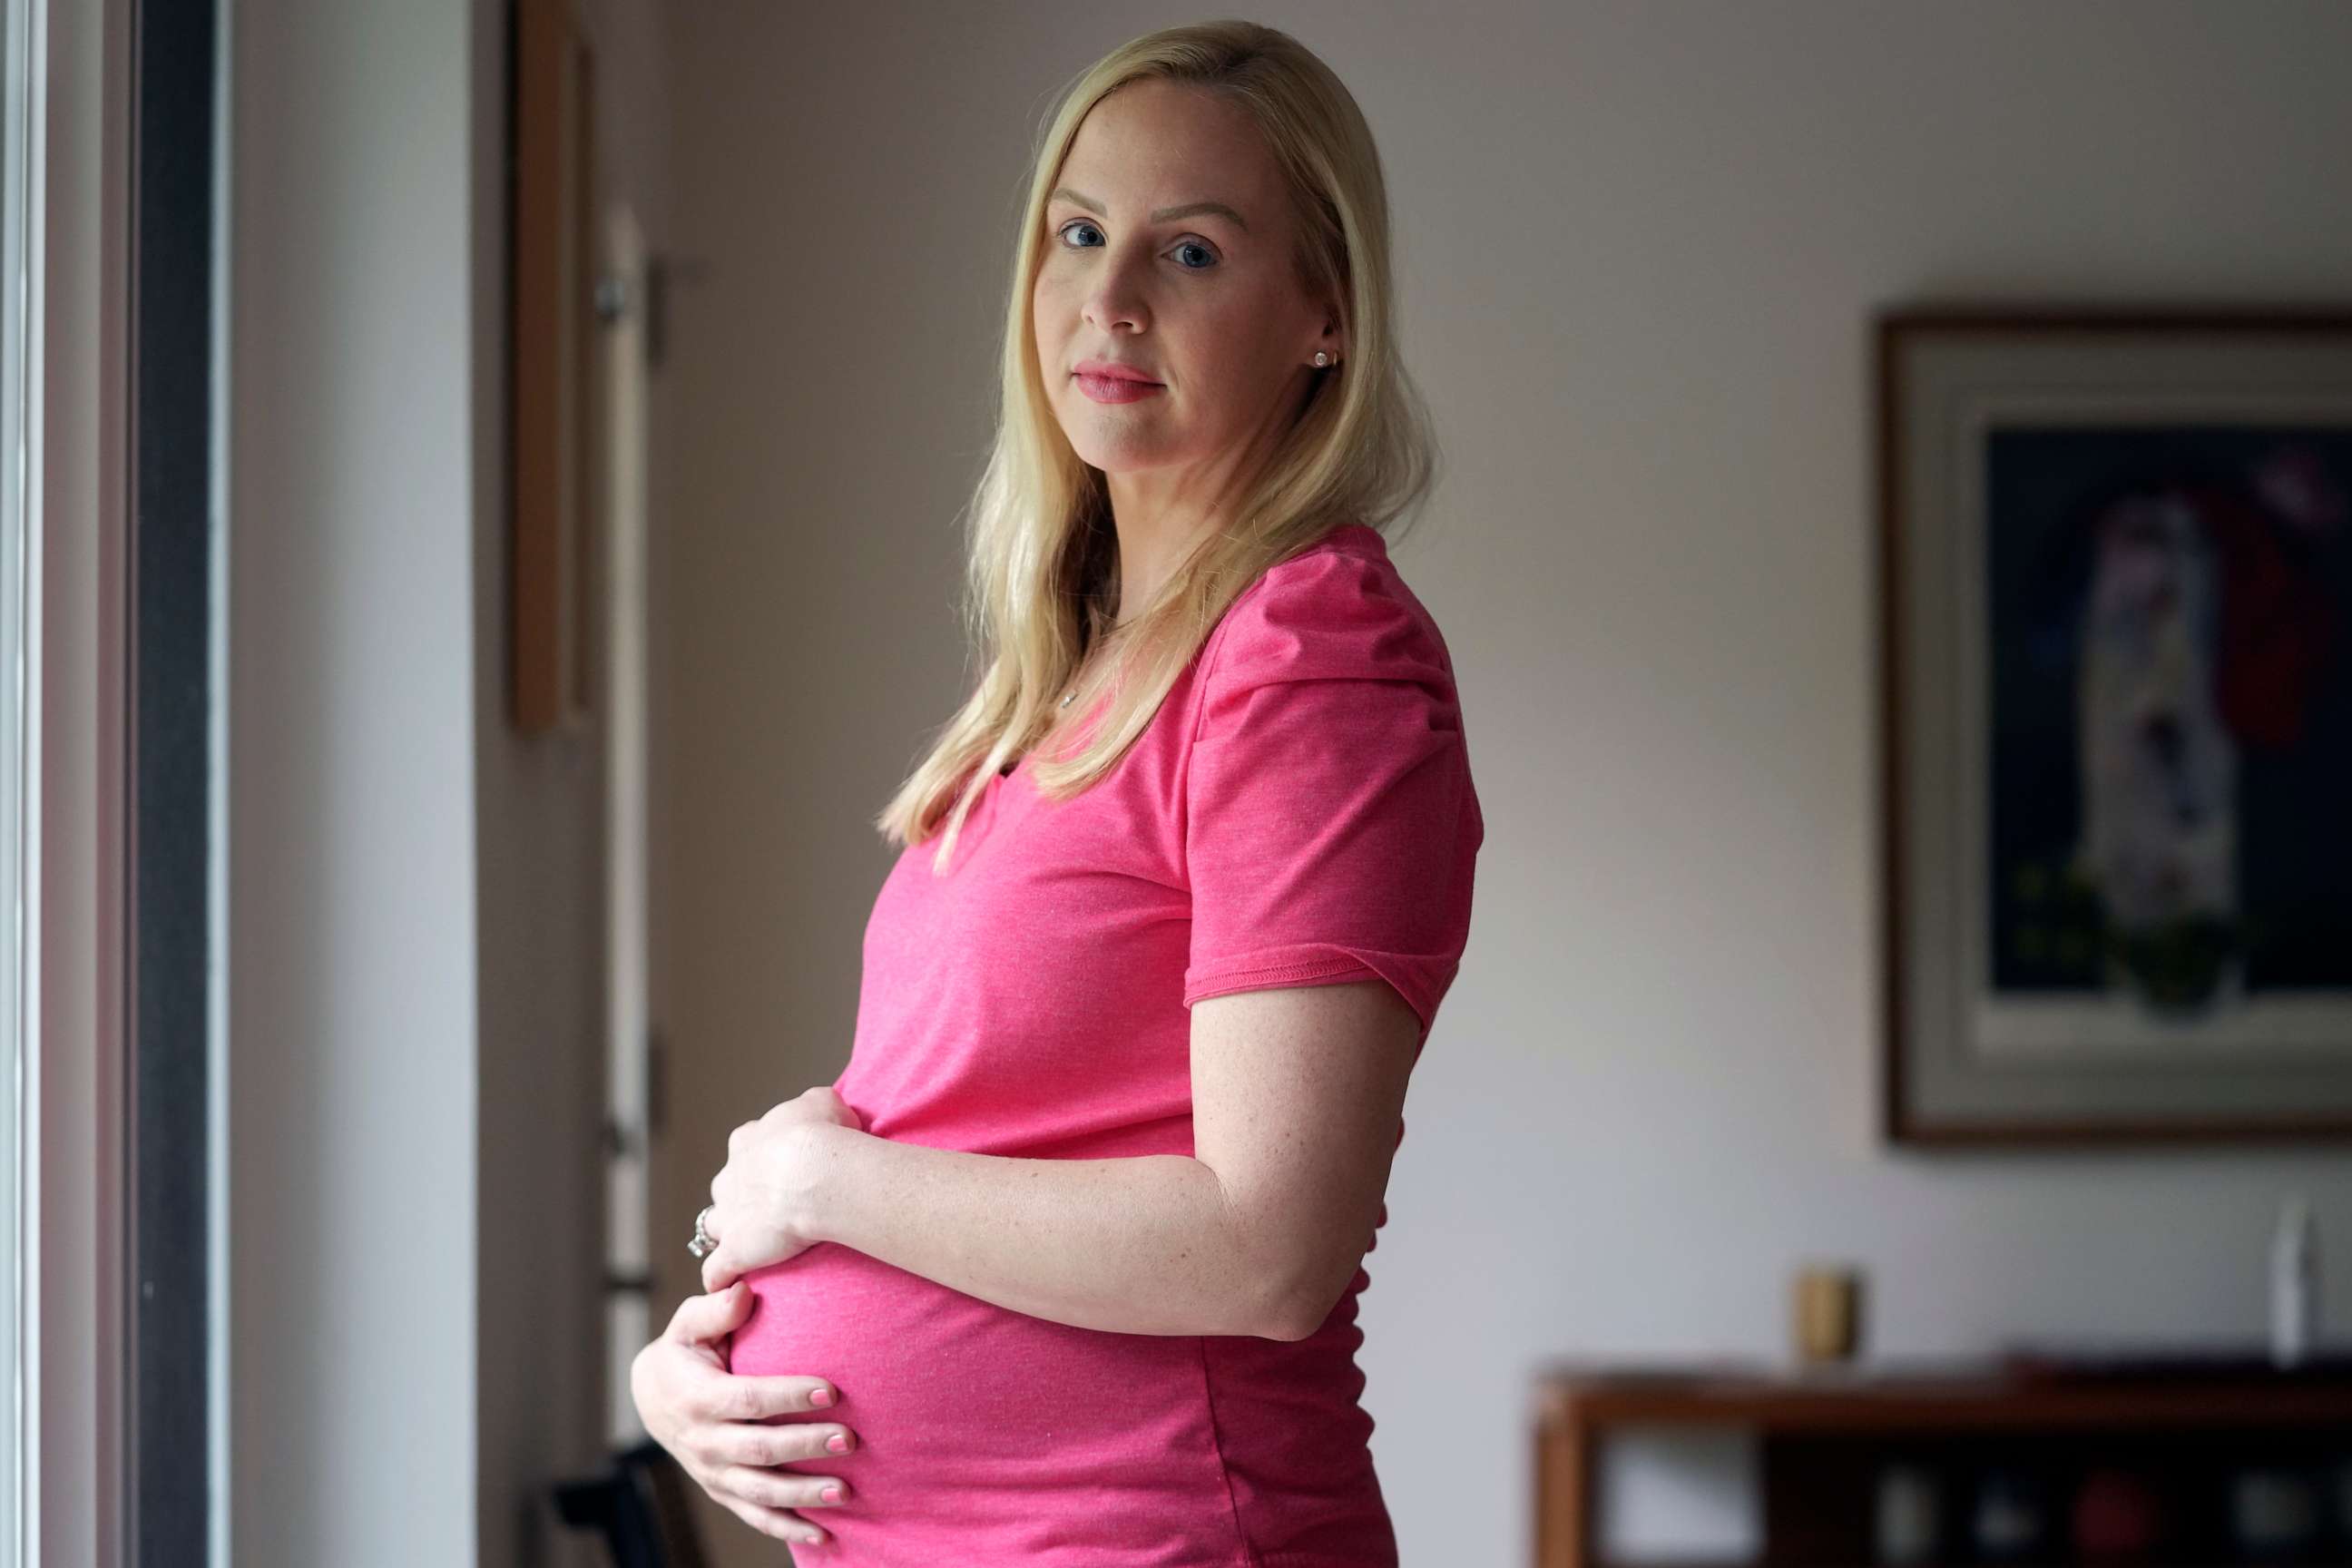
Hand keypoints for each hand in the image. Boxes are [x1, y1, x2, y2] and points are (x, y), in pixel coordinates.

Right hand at [629, 1283, 855, 1547]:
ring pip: (760, 1491)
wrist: (651, 1397)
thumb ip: (715, 1309)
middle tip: (849, 1438)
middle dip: (805, 1446)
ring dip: (803, 1494)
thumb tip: (744, 1291)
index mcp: (698, 1397)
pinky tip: (823, 1533)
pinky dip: (787, 1528)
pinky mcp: (722, 1490)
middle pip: (759, 1450)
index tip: (831, 1390)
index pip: (748, 1400)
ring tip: (845, 1489)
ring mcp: (712, 1472)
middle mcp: (703, 1441)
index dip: (788, 1397)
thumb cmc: (683, 1352)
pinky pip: (754, 1515)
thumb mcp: (688, 1325)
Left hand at [698, 1086, 865, 1294]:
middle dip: (742, 1197)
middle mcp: (729, 1177)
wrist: (815, 1172)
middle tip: (775, 1206)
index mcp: (747, 1141)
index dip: (762, 1158)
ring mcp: (728, 1217)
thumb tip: (823, 1108)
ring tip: (753, 1248)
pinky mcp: (733, 1252)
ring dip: (729, 1235)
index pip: (745, 1147)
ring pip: (715, 1227)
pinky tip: (735, 1286)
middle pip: (726, 1188)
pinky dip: (722, 1279)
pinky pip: (716, 1272)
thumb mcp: (824, 1102)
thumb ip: (817, 1104)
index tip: (784, 1166)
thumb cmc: (823, 1134)